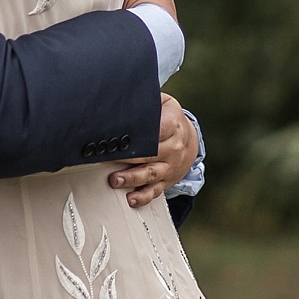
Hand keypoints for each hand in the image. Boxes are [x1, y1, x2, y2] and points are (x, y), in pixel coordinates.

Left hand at [108, 93, 198, 207]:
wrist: (191, 141)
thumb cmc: (171, 119)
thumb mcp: (164, 103)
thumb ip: (148, 102)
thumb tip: (123, 98)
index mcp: (172, 125)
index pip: (156, 130)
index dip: (138, 135)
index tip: (120, 138)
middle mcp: (173, 148)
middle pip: (150, 154)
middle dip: (129, 159)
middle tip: (108, 160)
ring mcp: (170, 166)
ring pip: (151, 174)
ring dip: (132, 178)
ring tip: (116, 180)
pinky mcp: (167, 180)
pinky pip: (155, 190)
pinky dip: (143, 196)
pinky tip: (131, 199)